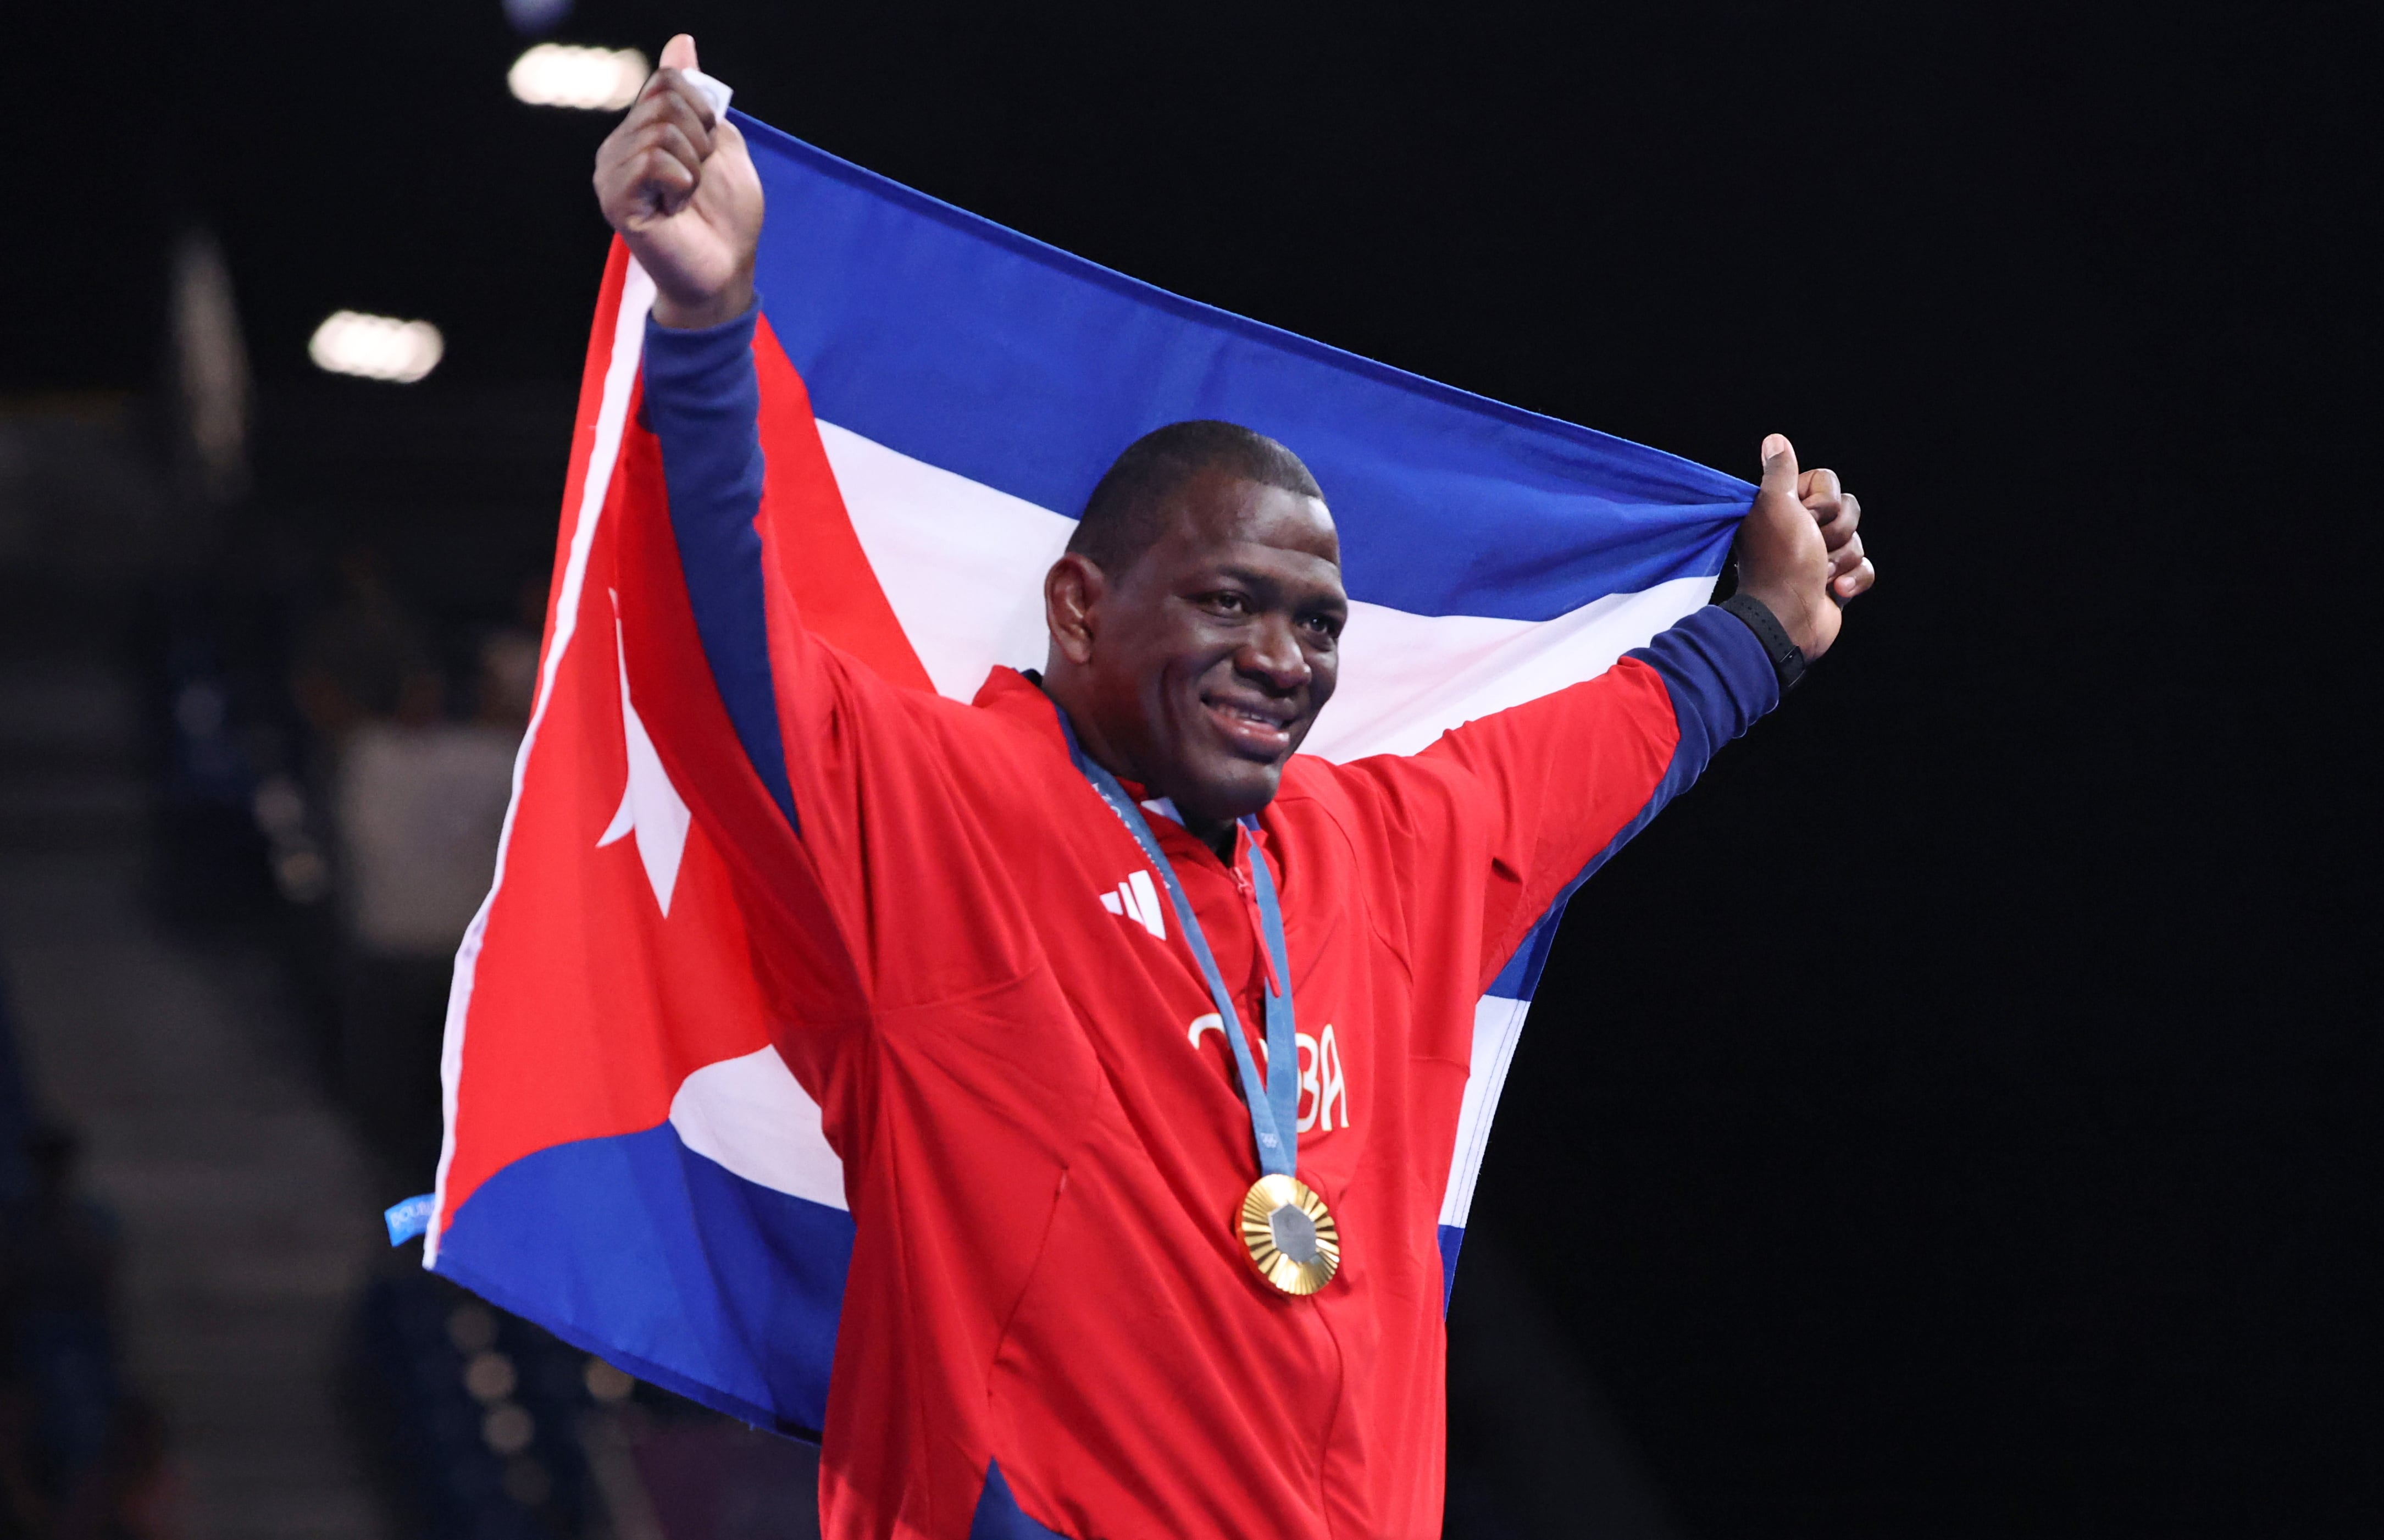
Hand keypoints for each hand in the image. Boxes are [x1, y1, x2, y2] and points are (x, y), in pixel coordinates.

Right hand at [592, 34, 762, 328]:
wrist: (725, 270)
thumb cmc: (726, 216)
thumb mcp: (722, 145)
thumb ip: (700, 99)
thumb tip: (681, 42)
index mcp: (642, 131)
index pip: (665, 81)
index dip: (702, 110)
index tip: (709, 148)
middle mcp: (619, 147)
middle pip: (664, 101)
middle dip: (699, 139)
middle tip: (697, 180)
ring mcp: (611, 173)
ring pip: (659, 130)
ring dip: (692, 166)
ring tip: (685, 198)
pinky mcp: (614, 199)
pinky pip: (652, 161)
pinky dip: (681, 182)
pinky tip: (675, 208)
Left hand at [1733, 433, 1874, 659]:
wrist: (1788, 618)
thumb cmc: (1781, 560)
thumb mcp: (1776, 505)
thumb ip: (1780, 472)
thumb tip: (1774, 441)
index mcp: (1786, 508)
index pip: (1827, 482)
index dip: (1824, 500)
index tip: (1805, 517)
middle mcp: (1802, 530)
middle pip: (1848, 510)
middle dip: (1837, 531)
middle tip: (1813, 548)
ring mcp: (1821, 557)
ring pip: (1857, 540)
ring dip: (1842, 558)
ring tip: (1819, 575)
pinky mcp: (1837, 581)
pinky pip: (1866, 568)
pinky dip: (1855, 578)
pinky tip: (1837, 590)